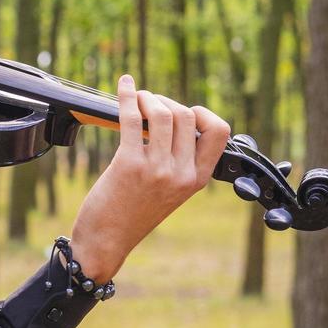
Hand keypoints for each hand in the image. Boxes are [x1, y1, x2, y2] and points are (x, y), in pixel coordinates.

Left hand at [68, 75, 230, 282]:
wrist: (106, 242)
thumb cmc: (132, 215)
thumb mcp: (169, 192)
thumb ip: (178, 163)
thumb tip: (174, 121)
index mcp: (196, 180)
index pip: (221, 132)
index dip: (203, 114)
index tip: (184, 111)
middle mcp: (181, 174)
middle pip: (187, 115)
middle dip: (166, 101)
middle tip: (148, 104)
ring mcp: (157, 169)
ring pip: (162, 112)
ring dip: (147, 97)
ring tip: (136, 99)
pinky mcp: (129, 164)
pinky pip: (132, 118)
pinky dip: (127, 95)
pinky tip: (123, 85)